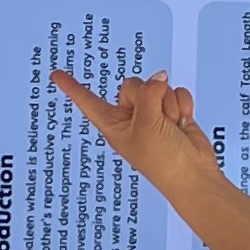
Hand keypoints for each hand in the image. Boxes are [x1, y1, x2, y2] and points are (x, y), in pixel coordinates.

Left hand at [50, 69, 227, 200]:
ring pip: (157, 86)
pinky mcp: (172, 111)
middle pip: (132, 84)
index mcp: (113, 124)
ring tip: (170, 125)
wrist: (193, 174)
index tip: (56, 74)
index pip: (87, 101)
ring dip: (168, 103)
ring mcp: (152, 114)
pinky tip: (181, 121)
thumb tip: (160, 77)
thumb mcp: (146, 123)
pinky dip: (181, 105)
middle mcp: (130, 117)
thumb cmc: (162, 161)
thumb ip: (148, 93)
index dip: (72, 87)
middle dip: (149, 96)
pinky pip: (175, 92)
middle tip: (155, 118)